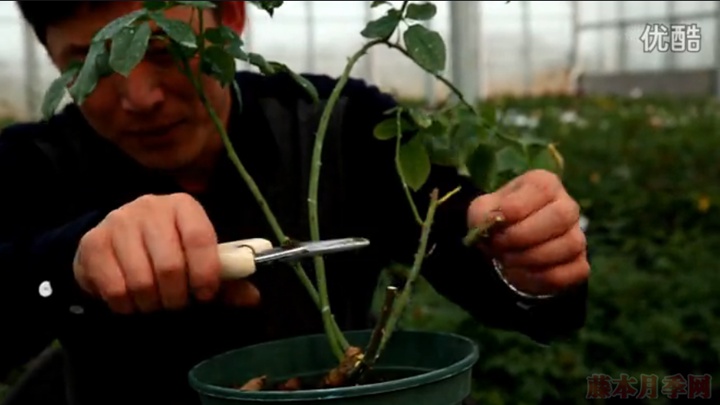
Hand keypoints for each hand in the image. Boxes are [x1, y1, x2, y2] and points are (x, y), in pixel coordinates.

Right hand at [73, 193, 259, 313]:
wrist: (113, 244)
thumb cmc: (165, 250)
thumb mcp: (198, 259)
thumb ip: (226, 279)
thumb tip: (252, 297)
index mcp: (183, 206)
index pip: (200, 238)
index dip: (206, 273)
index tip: (205, 294)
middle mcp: (150, 207)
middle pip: (170, 266)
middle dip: (177, 296)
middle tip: (177, 303)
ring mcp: (118, 222)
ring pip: (142, 282)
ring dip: (152, 304)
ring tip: (155, 302)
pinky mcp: (92, 243)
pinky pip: (115, 290)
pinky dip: (127, 306)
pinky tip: (131, 300)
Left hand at [467, 170, 588, 295]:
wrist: (506, 249)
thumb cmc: (498, 221)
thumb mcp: (483, 211)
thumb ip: (484, 213)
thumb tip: (493, 222)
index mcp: (545, 185)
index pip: (542, 189)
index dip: (516, 207)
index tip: (496, 222)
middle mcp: (567, 207)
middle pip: (561, 216)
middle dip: (523, 235)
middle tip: (499, 245)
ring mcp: (577, 236)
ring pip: (569, 246)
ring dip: (530, 258)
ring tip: (506, 260)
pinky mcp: (579, 264)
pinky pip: (570, 272)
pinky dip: (540, 277)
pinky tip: (522, 273)